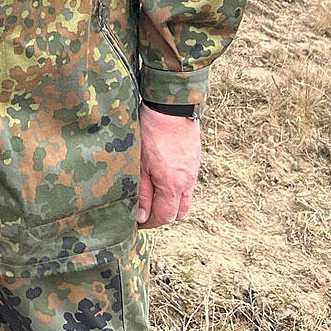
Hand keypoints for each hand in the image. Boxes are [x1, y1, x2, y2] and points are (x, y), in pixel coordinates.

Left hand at [134, 105, 201, 228]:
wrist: (171, 107)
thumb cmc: (150, 133)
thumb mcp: (139, 164)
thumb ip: (142, 193)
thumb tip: (142, 216)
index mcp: (172, 185)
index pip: (164, 217)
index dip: (148, 223)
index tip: (135, 221)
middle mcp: (186, 182)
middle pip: (177, 213)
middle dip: (161, 216)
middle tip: (143, 210)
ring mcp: (193, 172)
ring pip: (185, 200)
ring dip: (170, 202)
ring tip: (152, 194)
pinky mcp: (194, 161)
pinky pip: (188, 184)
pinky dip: (176, 188)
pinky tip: (161, 176)